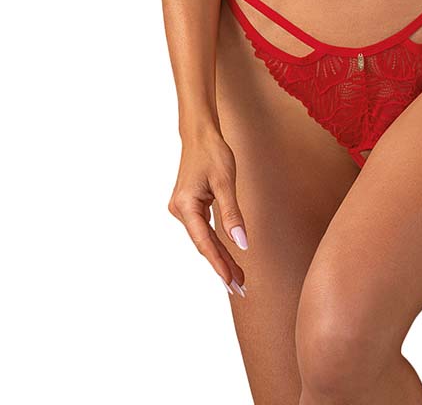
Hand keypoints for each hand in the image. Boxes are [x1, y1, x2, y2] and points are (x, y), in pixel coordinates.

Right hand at [168, 127, 249, 298]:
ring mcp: (182, 209)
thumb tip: (242, 243)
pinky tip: (227, 255)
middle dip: (222, 266)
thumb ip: (232, 214)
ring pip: (204, 239)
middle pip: (204, 245)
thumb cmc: (212, 153)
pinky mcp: (188, 206)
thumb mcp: (225, 182)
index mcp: (185, 206)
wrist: (200, 134)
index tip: (232, 284)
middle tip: (242, 288)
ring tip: (239, 277)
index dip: (219, 265)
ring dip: (221, 256)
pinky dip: (216, 242)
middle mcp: (179, 211)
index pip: (205, 243)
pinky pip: (203, 230)